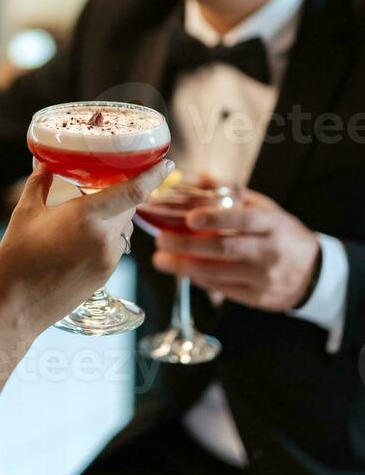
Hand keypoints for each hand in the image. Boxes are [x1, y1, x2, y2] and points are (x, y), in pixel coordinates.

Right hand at [0, 159, 175, 336]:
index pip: (134, 191)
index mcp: (87, 216)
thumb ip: (40, 183)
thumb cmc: (16, 257)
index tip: (167, 163)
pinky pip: (116, 246)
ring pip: (125, 228)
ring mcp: (108, 260)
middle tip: (112, 180)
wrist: (14, 305)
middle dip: (127, 193)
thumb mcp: (26, 212)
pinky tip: (84, 236)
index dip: (154, 175)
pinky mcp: (105, 275)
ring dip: (116, 215)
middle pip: (131, 207)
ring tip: (90, 209)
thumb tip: (44, 163)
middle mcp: (105, 238)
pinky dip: (108, 235)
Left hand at [152, 190, 320, 312]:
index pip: (243, 220)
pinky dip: (199, 280)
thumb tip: (199, 176)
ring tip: (162, 259)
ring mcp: (264, 277)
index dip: (216, 218)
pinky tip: (182, 271)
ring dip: (185, 266)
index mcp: (274, 224)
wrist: (313, 274)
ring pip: (218, 273)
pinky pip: (222, 289)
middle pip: (225, 249)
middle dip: (187, 245)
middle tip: (161, 240)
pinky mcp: (257, 298)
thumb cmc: (281, 234)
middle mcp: (270, 251)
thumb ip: (233, 194)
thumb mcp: (266, 209)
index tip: (189, 218)